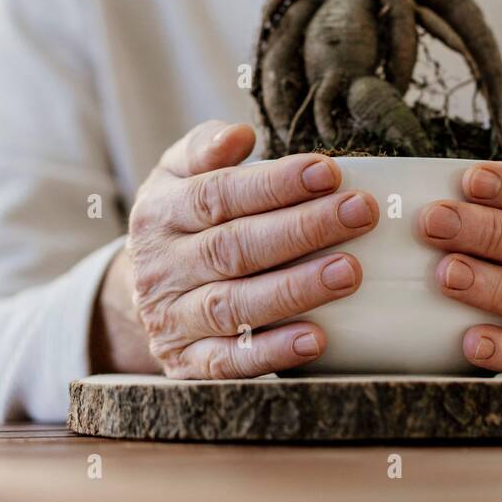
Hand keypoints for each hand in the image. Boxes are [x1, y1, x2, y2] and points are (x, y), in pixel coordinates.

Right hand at [93, 121, 377, 378]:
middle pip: (233, 249)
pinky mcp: (186, 365)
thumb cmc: (183, 220)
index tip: (329, 172)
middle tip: (360, 213)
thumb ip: (205, 148)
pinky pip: (229, 363)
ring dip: (295, 289)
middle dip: (301, 230)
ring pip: (234, 306)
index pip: (218, 195)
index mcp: (160, 213)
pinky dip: (271, 353)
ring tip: (349, 271)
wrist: (142, 293)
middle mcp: (161, 267)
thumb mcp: (177, 175)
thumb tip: (239, 135)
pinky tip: (316, 339)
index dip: (274, 185)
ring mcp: (171, 320)